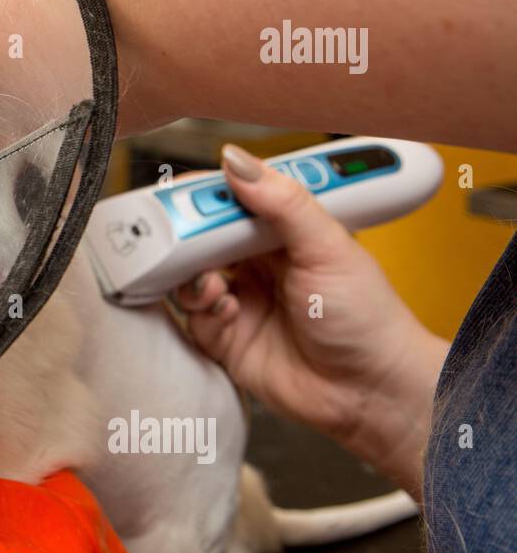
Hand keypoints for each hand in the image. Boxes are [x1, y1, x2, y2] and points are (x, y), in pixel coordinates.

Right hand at [175, 144, 447, 496]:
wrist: (371, 392)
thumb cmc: (367, 319)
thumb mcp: (328, 247)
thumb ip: (283, 202)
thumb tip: (237, 161)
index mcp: (284, 234)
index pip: (234, 201)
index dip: (208, 196)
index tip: (188, 195)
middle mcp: (257, 265)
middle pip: (203, 238)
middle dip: (188, 237)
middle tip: (181, 237)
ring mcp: (240, 301)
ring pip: (190, 277)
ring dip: (193, 276)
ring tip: (212, 284)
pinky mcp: (226, 340)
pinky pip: (193, 317)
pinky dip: (202, 310)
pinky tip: (226, 311)